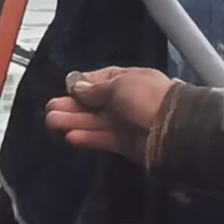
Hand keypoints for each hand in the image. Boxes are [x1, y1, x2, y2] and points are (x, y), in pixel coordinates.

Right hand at [42, 65, 170, 165]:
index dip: (83, 84)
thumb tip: (75, 86)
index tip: (66, 88)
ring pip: (95, 121)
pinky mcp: (124, 143)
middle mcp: (126, 100)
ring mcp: (125, 122)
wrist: (172, 130)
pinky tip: (70, 136)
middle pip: (94, 102)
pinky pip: (102, 138)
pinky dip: (87, 136)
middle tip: (50, 108)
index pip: (101, 79)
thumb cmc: (145, 98)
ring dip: (74, 121)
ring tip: (51, 121)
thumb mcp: (118, 85)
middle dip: (73, 105)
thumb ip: (94, 89)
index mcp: (129, 79)